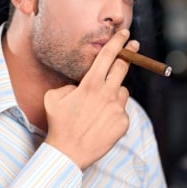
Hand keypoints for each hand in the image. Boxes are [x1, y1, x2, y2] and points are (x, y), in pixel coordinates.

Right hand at [43, 29, 135, 169]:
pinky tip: (101, 122)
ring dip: (114, 93)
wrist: (68, 152)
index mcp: (91, 84)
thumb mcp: (55, 97)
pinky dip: (114, 112)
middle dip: (128, 55)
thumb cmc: (59, 123)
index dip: (118, 42)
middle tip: (132, 48)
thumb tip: (83, 84)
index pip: (108, 56)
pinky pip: (122, 110)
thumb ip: (71, 85)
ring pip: (122, 91)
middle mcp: (107, 94)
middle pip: (123, 68)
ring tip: (98, 107)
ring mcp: (117, 109)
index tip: (125, 34)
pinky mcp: (124, 123)